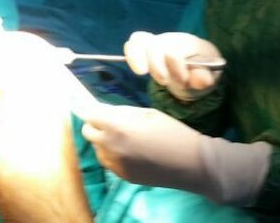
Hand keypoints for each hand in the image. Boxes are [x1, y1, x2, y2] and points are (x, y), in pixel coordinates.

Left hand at [79, 105, 271, 205]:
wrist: (191, 163)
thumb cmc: (173, 132)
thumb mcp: (147, 113)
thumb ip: (122, 112)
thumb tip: (102, 109)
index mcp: (118, 127)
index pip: (89, 114)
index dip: (88, 108)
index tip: (87, 104)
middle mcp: (111, 147)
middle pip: (87, 131)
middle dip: (95, 124)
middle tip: (110, 121)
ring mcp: (115, 164)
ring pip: (97, 148)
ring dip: (103, 140)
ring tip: (125, 137)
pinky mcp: (122, 176)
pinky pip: (108, 161)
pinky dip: (112, 154)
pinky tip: (130, 151)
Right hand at [124, 31, 222, 100]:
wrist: (199, 65)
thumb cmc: (203, 70)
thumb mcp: (209, 76)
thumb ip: (205, 78)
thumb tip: (201, 80)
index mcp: (190, 43)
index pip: (175, 53)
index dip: (176, 70)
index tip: (184, 82)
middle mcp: (173, 39)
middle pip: (156, 47)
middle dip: (157, 67)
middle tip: (165, 82)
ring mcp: (159, 40)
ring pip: (141, 41)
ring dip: (137, 58)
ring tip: (141, 72)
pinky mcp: (148, 45)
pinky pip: (134, 43)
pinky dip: (131, 54)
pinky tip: (137, 69)